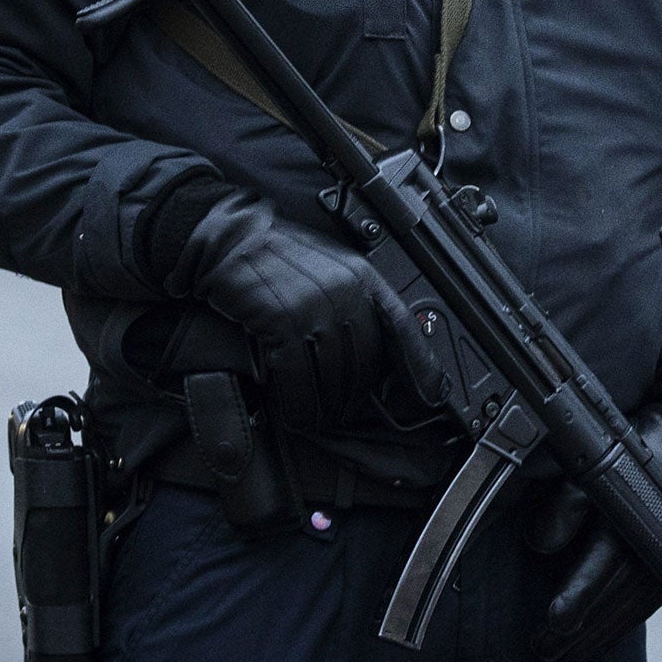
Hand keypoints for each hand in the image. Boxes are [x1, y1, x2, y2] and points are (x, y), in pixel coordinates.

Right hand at [151, 181, 445, 428]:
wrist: (231, 241)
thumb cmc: (278, 259)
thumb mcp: (328, 269)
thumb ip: (354, 300)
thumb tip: (375, 348)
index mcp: (361, 275)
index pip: (401, 324)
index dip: (418, 363)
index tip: (430, 394)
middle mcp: (344, 289)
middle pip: (364, 360)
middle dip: (355, 395)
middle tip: (344, 414)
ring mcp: (313, 304)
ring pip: (333, 372)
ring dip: (326, 406)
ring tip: (319, 420)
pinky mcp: (280, 318)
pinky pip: (297, 374)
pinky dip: (298, 402)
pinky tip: (296, 414)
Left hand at [529, 350, 661, 661]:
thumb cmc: (645, 449)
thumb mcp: (596, 457)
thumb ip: (567, 502)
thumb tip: (541, 543)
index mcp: (636, 517)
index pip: (602, 567)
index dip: (577, 598)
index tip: (554, 621)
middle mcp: (656, 546)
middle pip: (615, 601)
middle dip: (579, 631)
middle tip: (544, 649)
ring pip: (631, 612)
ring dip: (598, 637)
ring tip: (565, 654)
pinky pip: (646, 608)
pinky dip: (621, 626)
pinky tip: (599, 638)